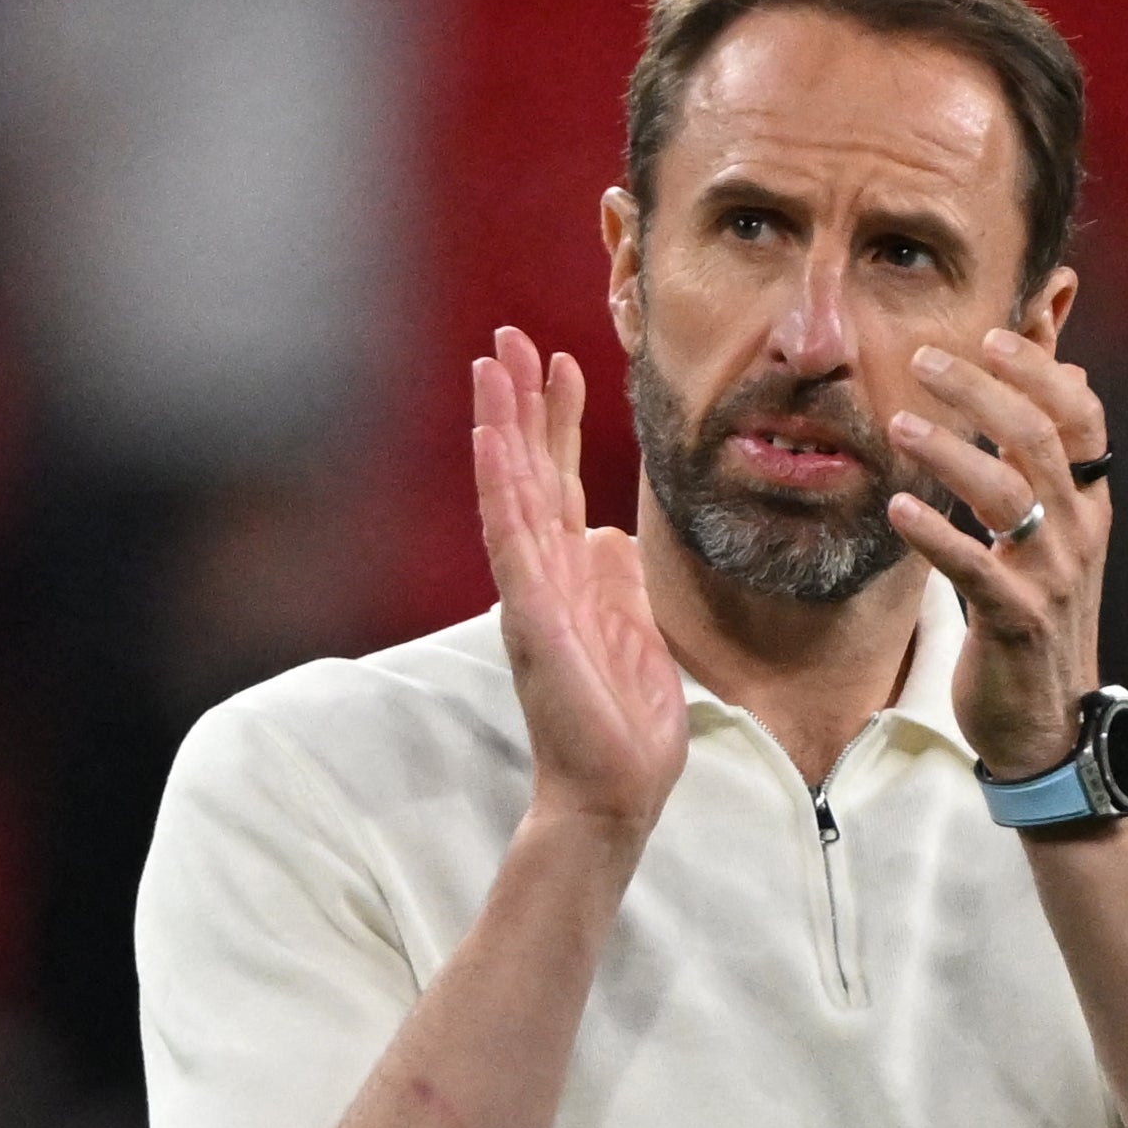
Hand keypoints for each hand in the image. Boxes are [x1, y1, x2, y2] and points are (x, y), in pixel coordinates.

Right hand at [472, 325, 686, 842]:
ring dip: (501, 427)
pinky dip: (502, 489)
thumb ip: (618, 582)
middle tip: (509, 336)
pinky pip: (512, 542)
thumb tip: (610, 535)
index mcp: (570, 577)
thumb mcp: (635, 634)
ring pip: (511, 493)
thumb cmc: (625, 727)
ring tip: (492, 366)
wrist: (616, 791)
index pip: (560, 483)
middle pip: (529, 472)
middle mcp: (542, 576)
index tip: (560, 361)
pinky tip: (493, 442)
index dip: (559, 422)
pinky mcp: (532, 618)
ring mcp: (531, 595)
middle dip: (520, 403)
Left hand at [884, 323, 1110, 777]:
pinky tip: (897, 510)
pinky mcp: (1016, 621)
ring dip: (949, 453)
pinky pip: (974, 568)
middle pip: (1037, 438)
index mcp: (1088, 502)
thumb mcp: (1055, 529)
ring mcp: (1051, 577)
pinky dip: (935, 535)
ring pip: (1008, 494)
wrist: (1049, 721)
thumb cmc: (1038, 614)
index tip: (990, 334)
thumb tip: (1057, 361)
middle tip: (924, 360)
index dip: (1039, 368)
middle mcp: (1078, 531)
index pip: (1081, 415)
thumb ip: (1046, 449)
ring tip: (898, 424)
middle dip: (980, 391)